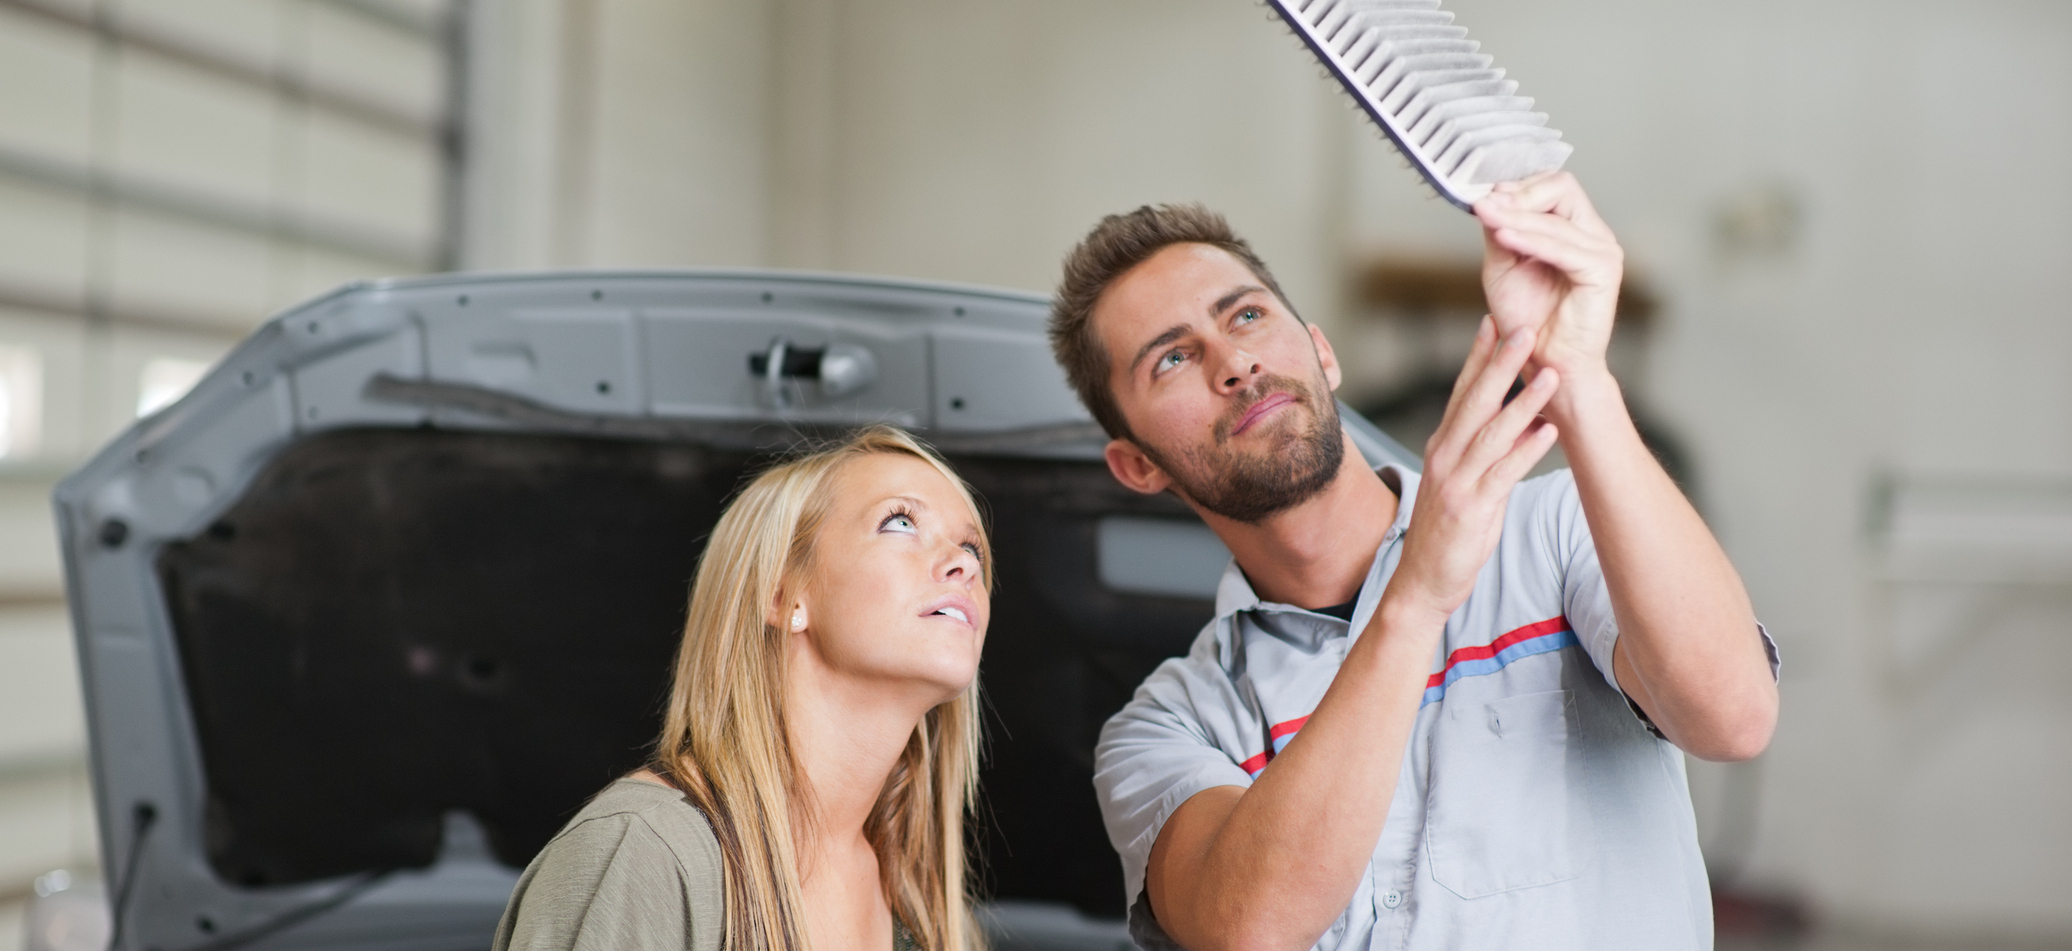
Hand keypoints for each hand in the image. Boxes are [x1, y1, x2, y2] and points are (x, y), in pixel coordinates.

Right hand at [1386, 318, 1561, 625]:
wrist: (1421, 582)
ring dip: (1524, 401)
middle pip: (1475, 402)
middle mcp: (1445, 458)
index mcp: (1442, 447)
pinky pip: (1503, 474)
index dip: (1478, 356)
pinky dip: (1525, 451)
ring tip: (1550, 375)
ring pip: (1492, 433)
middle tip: (1523, 329)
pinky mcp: (1471, 509)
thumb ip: (1485, 451)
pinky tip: (1548, 432)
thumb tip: (1521, 420)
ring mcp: (1456, 482)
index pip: (1460, 392)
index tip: (1494, 322)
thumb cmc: (1446, 533)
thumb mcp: (1461, 483)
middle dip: (1500, 363)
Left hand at [1474, 171, 1623, 382]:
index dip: (1517, 186)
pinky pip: (1563, 247)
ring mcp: (1603, 250)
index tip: (1483, 195)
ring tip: (1485, 215)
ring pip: (1557, 217)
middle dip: (1519, 194)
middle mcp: (1593, 234)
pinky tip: (1503, 236)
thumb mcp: (1503, 267)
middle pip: (1562, 186)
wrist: (1545, 364)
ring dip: (1515, 215)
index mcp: (1574, 229)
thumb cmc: (1527, 320)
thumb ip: (1501, 231)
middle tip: (1484, 203)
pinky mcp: (1603, 271)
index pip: (1552, 184)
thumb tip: (1491, 197)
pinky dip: (1530, 239)